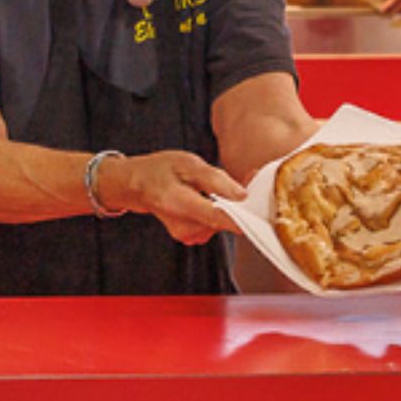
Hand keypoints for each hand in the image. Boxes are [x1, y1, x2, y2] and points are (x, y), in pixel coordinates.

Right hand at [106, 151, 244, 244]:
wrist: (137, 186)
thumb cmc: (160, 170)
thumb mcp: (187, 163)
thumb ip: (215, 179)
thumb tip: (242, 195)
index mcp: (179, 203)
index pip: (218, 218)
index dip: (244, 217)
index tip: (263, 212)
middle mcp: (184, 226)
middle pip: (225, 221)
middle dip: (239, 203)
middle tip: (243, 181)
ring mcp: (188, 235)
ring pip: (222, 223)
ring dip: (229, 207)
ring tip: (219, 188)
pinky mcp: (192, 237)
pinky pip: (216, 225)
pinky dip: (220, 212)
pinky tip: (212, 199)